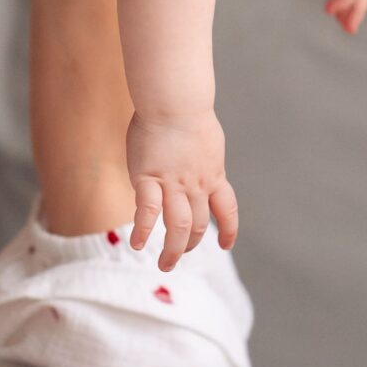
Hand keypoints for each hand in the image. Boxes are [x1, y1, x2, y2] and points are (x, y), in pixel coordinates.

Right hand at [127, 108, 239, 271]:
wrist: (174, 101)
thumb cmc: (187, 112)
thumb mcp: (207, 141)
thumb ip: (203, 160)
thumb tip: (201, 163)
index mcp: (213, 175)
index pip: (227, 210)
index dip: (228, 230)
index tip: (226, 245)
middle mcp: (196, 185)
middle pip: (198, 225)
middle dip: (189, 245)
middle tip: (178, 257)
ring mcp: (173, 183)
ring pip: (177, 226)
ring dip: (172, 250)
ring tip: (164, 265)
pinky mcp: (148, 178)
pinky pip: (147, 212)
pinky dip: (143, 231)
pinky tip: (138, 244)